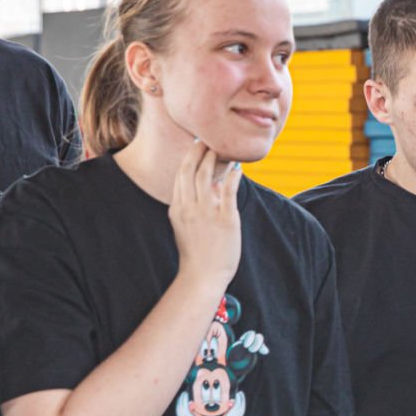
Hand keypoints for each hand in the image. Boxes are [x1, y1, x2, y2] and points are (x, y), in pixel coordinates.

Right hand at [170, 143, 241, 291]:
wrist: (202, 275)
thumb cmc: (197, 252)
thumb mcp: (186, 226)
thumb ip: (194, 205)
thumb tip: (212, 186)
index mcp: (177, 208)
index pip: (181, 176)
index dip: (188, 158)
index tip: (196, 146)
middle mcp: (189, 207)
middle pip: (190, 170)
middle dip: (198, 151)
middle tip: (207, 139)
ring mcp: (206, 212)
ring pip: (206, 176)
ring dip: (213, 158)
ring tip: (221, 148)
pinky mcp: (225, 219)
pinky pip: (228, 191)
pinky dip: (233, 176)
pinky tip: (238, 168)